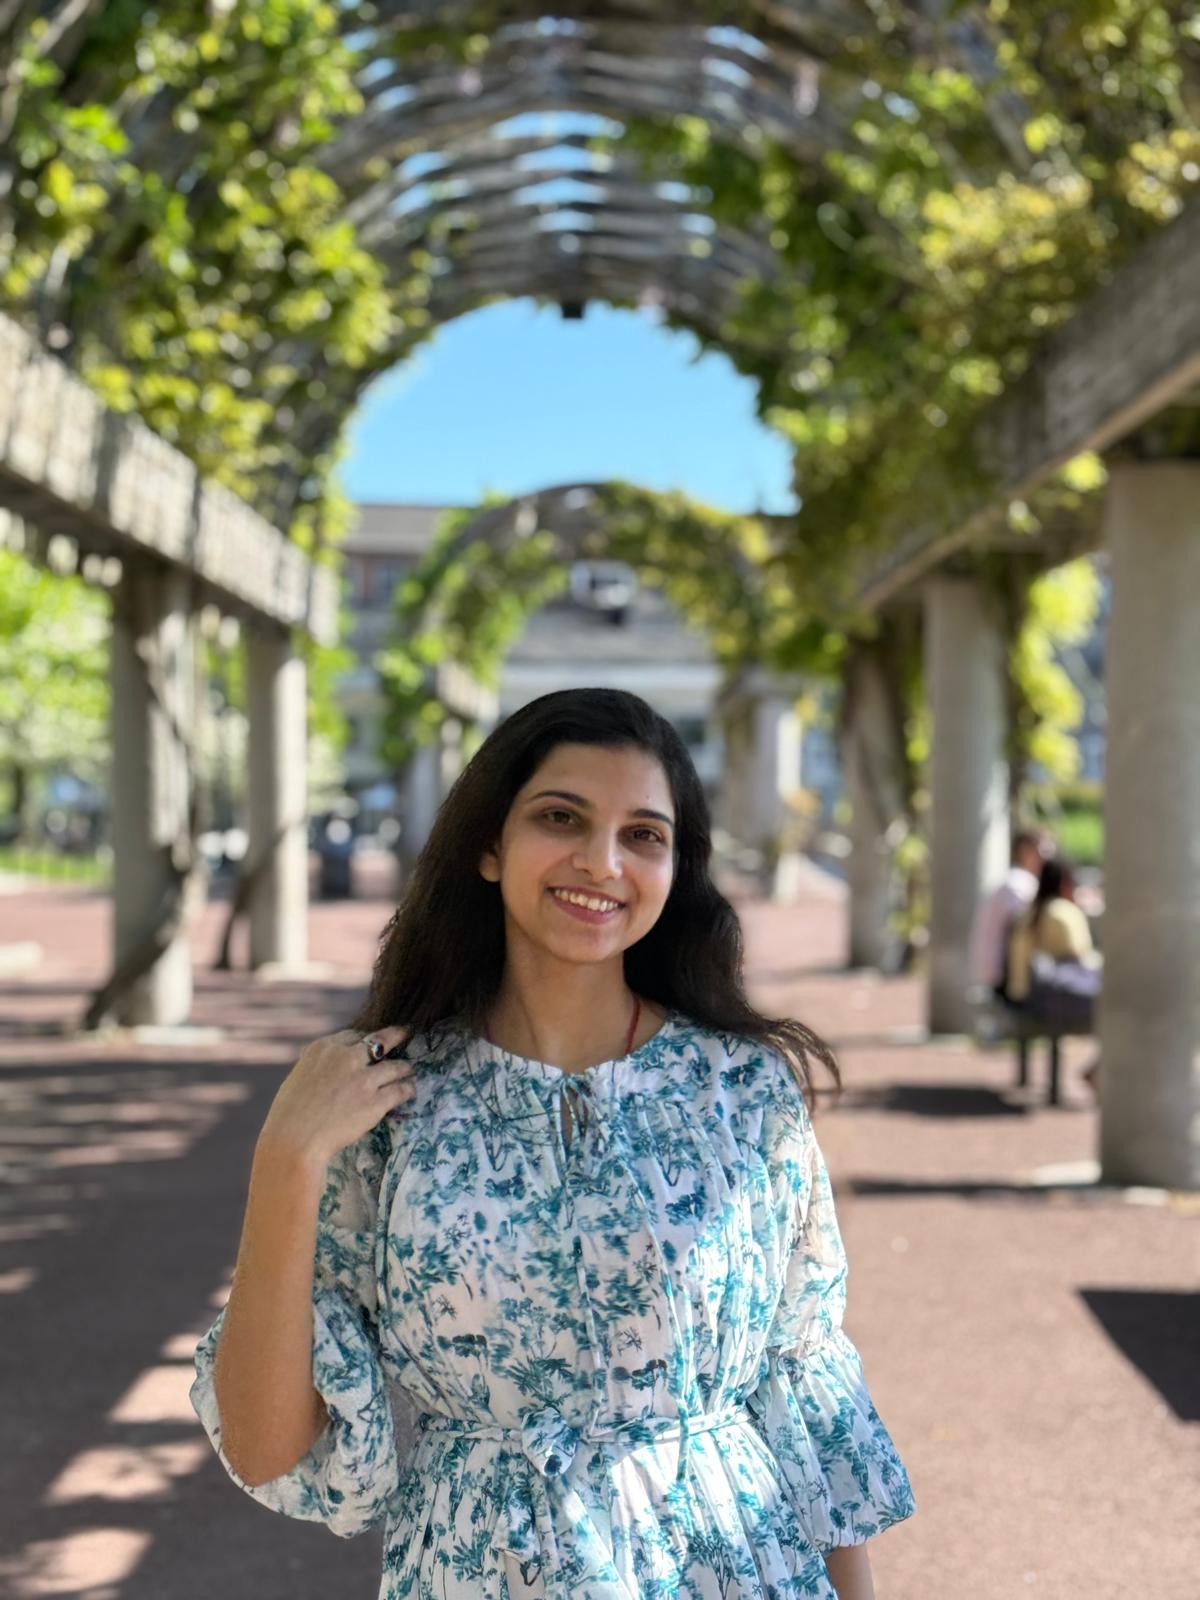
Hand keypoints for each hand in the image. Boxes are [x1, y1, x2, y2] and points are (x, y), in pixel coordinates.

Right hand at [258, 1026, 415, 1170]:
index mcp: (324, 1049)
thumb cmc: (288, 1114)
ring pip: (395, 1067)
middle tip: (406, 1032)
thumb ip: (315, 1068)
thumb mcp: (297, 1077)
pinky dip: (407, 1089)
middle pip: (381, 1040)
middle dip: (396, 1035)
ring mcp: (363, 1079)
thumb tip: (321, 1069)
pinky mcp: (375, 1101)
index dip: (364, 1040)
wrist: (294, 1139)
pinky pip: (399, 1090)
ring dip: (405, 1068)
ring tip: (410, 1069)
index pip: (352, 1036)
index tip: (371, 1044)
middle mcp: (346, 1058)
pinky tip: (411, 1090)